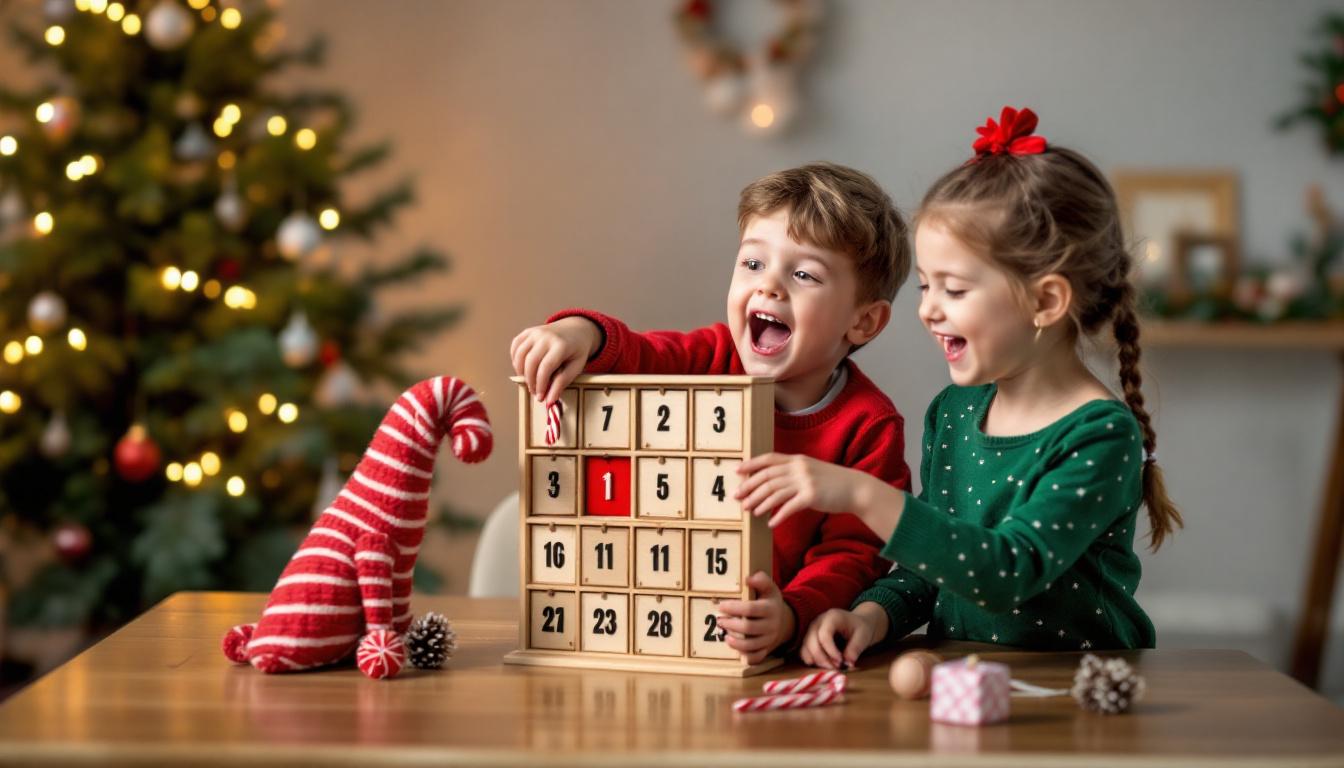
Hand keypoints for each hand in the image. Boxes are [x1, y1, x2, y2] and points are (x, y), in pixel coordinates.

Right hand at [509, 317, 601, 404]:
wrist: (576, 329)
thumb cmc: (577, 350)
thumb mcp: (576, 367)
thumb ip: (562, 383)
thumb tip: (549, 400)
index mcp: (561, 345)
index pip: (545, 368)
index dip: (541, 385)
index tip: (541, 397)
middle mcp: (546, 336)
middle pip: (530, 362)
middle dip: (530, 381)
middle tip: (535, 391)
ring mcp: (535, 332)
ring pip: (519, 355)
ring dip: (521, 372)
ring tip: (529, 381)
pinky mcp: (528, 331)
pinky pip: (515, 346)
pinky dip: (515, 359)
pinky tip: (523, 368)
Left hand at [715, 572, 794, 665]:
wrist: (785, 622)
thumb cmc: (770, 602)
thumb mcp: (769, 588)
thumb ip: (761, 580)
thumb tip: (748, 579)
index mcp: (771, 609)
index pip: (751, 609)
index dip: (734, 608)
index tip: (721, 606)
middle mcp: (772, 625)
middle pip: (749, 628)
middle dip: (730, 624)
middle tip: (719, 620)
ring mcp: (769, 640)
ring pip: (751, 645)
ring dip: (735, 641)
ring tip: (724, 634)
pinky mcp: (766, 650)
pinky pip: (756, 657)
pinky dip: (744, 655)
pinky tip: (735, 646)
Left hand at [736, 452, 905, 539]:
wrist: (856, 489)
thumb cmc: (832, 482)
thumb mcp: (811, 470)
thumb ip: (793, 471)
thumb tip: (772, 482)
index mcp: (797, 459)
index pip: (768, 459)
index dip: (751, 464)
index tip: (737, 471)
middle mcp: (799, 468)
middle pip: (767, 477)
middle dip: (749, 487)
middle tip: (738, 498)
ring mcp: (805, 481)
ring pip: (774, 492)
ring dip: (759, 503)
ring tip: (750, 512)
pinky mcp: (811, 496)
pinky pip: (788, 507)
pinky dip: (777, 516)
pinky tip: (770, 523)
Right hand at [800, 604, 887, 669]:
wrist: (857, 623)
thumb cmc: (860, 628)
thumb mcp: (863, 636)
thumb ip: (855, 648)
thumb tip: (848, 663)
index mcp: (832, 617)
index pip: (824, 635)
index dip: (831, 651)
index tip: (841, 662)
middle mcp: (818, 621)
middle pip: (811, 641)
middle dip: (822, 658)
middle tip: (836, 667)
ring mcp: (811, 629)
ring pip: (805, 647)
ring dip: (816, 660)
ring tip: (831, 667)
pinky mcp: (809, 638)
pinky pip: (804, 650)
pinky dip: (811, 660)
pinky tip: (823, 664)